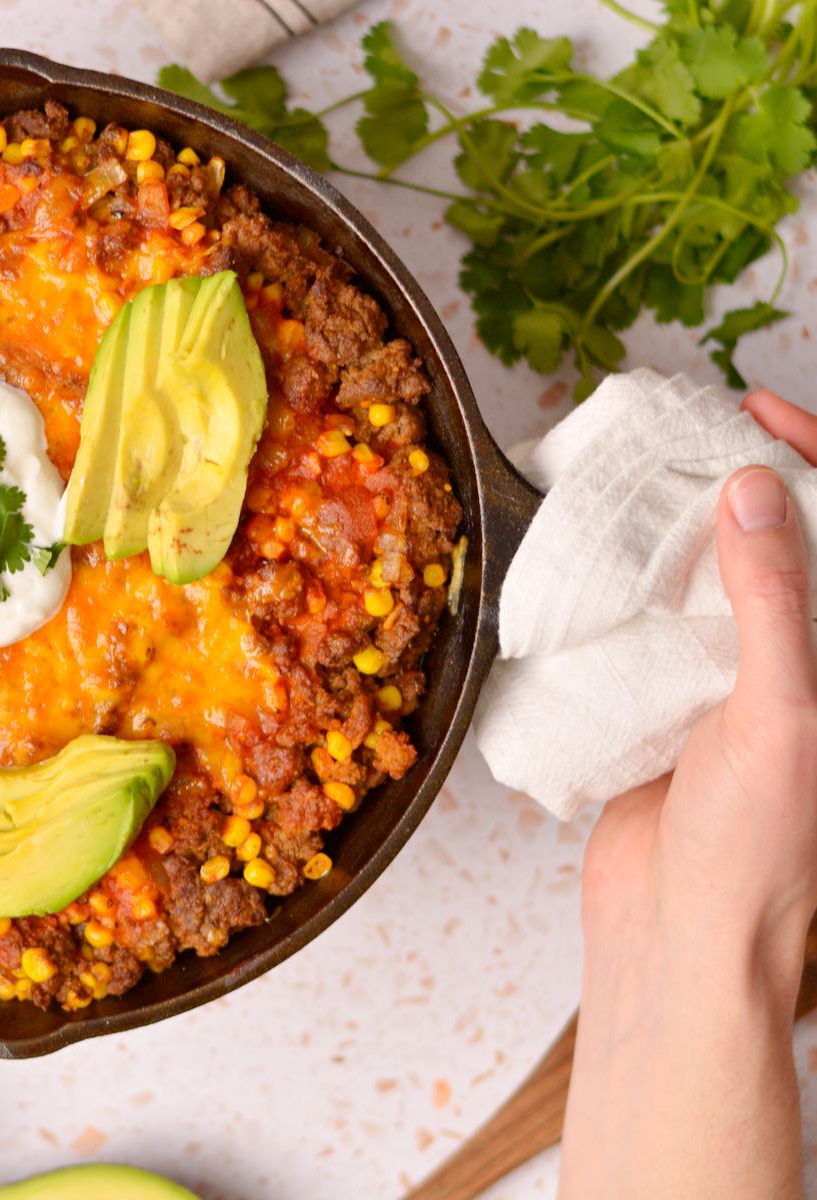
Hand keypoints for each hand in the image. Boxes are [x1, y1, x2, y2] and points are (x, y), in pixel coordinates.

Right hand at [562, 391, 816, 1199]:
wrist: (680, 940)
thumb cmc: (761, 854)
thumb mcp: (784, 713)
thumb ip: (775, 601)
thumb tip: (755, 491)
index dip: (812, 459)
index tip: (758, 411)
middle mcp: (795, 663)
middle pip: (776, 541)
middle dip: (735, 481)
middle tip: (681, 439)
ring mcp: (731, 683)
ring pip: (708, 578)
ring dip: (673, 534)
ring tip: (629, 491)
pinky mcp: (670, 707)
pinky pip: (650, 629)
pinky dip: (626, 594)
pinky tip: (595, 572)